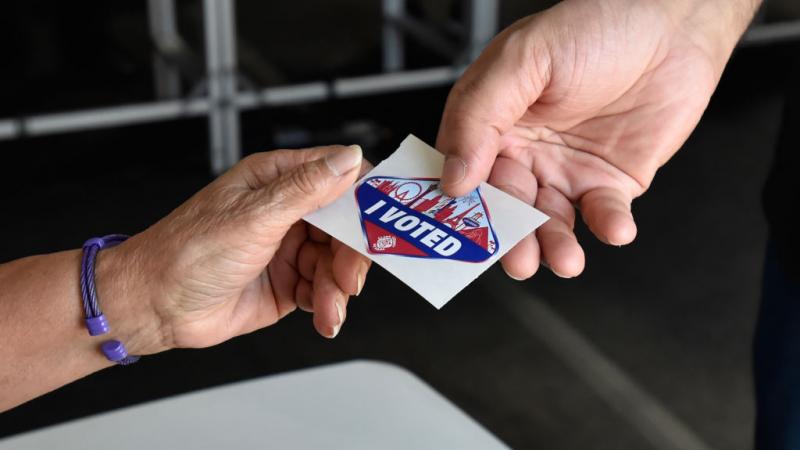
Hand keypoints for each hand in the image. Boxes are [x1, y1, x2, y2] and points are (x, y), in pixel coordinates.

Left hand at [101, 145, 370, 353]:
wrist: (155, 306)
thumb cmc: (186, 251)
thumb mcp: (254, 216)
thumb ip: (306, 189)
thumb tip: (348, 158)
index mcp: (277, 180)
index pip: (338, 177)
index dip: (365, 198)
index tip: (385, 222)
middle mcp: (286, 211)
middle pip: (346, 226)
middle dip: (352, 255)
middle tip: (349, 278)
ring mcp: (288, 248)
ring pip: (337, 262)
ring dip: (339, 287)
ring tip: (329, 307)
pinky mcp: (288, 282)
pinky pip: (324, 290)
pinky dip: (329, 305)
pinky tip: (325, 317)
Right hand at [437, 0, 756, 278]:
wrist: (673, 24)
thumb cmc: (597, 24)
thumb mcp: (523, 57)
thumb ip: (479, 114)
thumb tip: (453, 175)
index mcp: (492, 124)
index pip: (463, 175)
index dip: (461, 207)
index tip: (463, 234)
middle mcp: (525, 153)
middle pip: (506, 209)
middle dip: (510, 239)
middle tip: (518, 259)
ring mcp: (566, 171)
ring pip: (550, 222)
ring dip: (555, 245)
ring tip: (565, 258)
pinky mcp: (609, 182)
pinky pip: (601, 215)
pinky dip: (607, 227)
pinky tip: (613, 228)